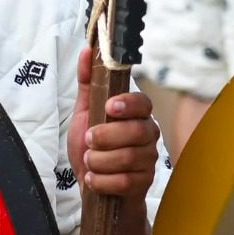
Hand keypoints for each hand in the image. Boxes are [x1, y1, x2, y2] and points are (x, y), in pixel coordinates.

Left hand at [68, 47, 161, 203]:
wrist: (92, 184)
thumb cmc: (91, 147)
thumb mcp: (84, 113)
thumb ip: (87, 83)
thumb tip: (87, 50)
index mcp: (135, 114)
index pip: (143, 103)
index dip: (129, 103)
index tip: (110, 107)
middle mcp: (147, 134)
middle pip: (136, 131)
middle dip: (105, 137)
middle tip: (88, 140)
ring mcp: (148, 159)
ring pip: (129, 158)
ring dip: (100, 161)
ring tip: (89, 161)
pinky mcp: (144, 182)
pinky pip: (126, 181)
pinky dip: (103, 181)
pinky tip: (94, 178)